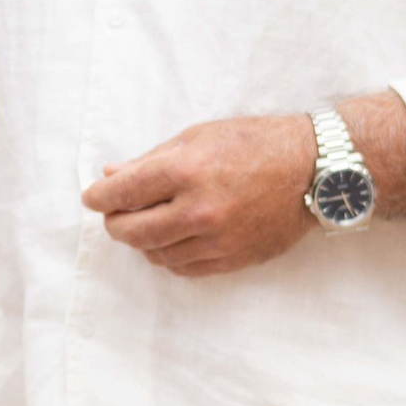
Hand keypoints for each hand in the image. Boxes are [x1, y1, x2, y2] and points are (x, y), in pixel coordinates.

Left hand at [84, 114, 317, 277]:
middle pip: (131, 231)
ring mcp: (217, 239)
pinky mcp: (234, 259)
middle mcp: (198, 209)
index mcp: (185, 171)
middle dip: (115, 223)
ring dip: (143, 242)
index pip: (121, 194)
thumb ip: (151, 160)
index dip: (98, 197)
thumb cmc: (255, 143)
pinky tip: (172, 240)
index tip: (92, 198)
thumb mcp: (199, 136)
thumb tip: (111, 176)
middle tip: (115, 214)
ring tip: (148, 224)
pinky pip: (184, 268)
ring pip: (156, 254)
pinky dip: (170, 256)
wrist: (313, 169)